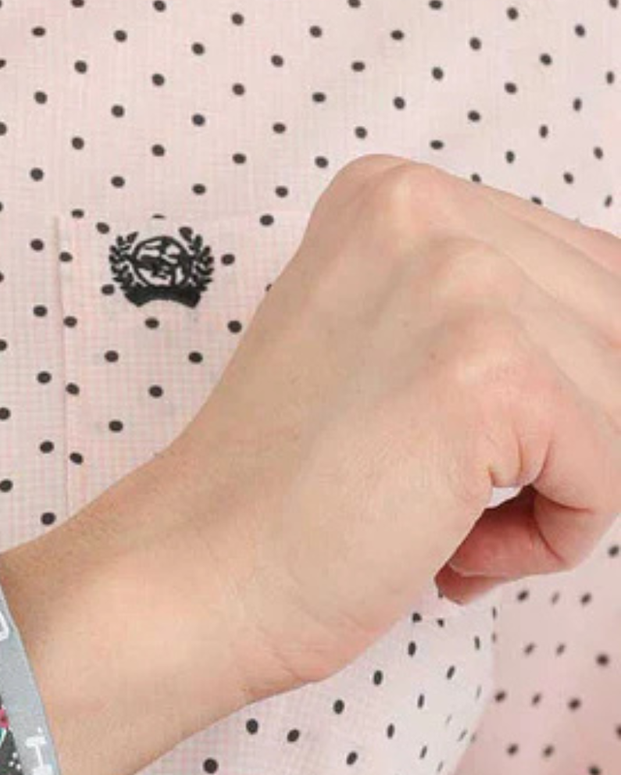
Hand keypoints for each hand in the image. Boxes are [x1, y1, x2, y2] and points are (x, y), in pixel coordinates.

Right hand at [36, 154, 620, 709]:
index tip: (445, 445)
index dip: (549, 388)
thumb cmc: (279, 498)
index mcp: (393, 196)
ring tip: (440, 523)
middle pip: (617, 332)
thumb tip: (613, 353)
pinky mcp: (491, 375)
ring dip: (557, 492)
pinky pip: (614, 472)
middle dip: (560, 438)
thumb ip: (485, 314)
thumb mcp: (380, 349)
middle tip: (440, 494)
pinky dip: (553, 538)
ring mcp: (460, 287)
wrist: (196, 578)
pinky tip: (451, 549)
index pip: (587, 278)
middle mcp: (427, 215)